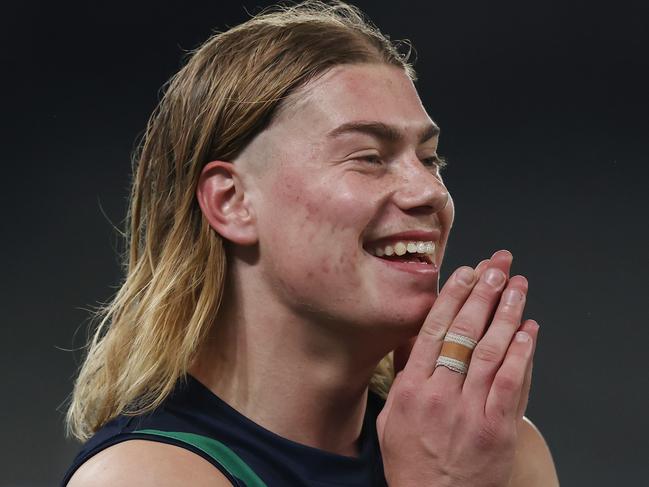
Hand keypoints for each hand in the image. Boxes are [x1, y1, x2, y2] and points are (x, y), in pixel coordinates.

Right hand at [377, 250, 538, 486]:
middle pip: (465, 332)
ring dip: (507, 313)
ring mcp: (470, 412)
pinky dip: (523, 352)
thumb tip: (413, 334)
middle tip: (497, 266)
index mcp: (410, 389)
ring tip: (517, 285)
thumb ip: (402, 374)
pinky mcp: (497, 429)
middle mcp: (438, 395)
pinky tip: (528, 329)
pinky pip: (512, 383)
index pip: (433, 330)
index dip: (452, 296)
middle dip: (483, 293)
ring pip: (491, 350)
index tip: (465, 271)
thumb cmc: (411, 461)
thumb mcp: (390, 416)